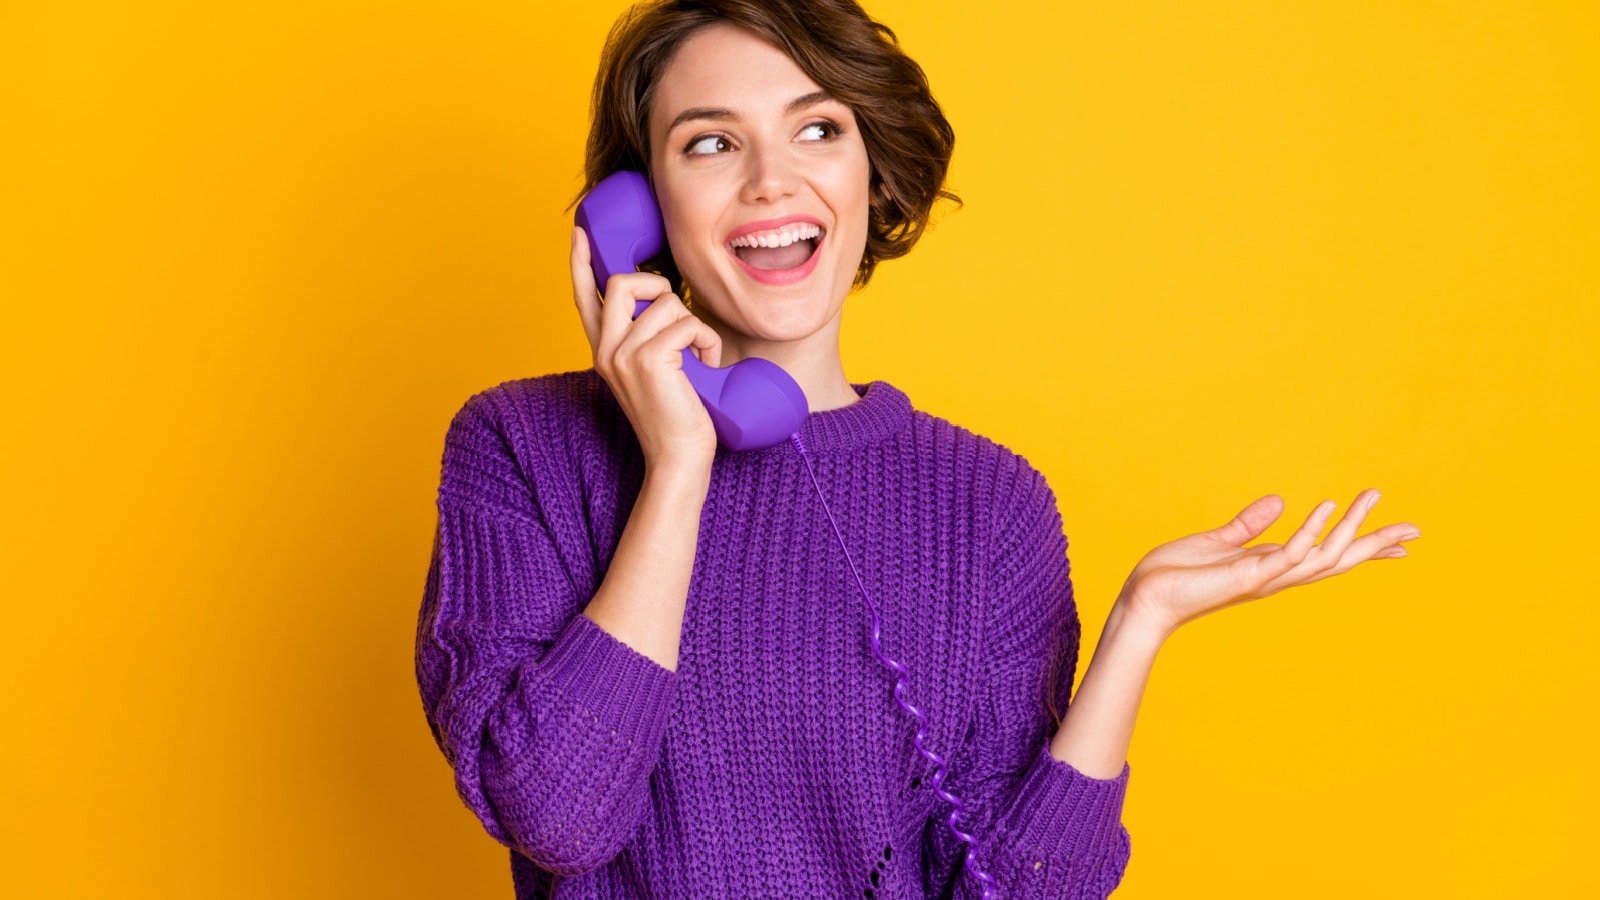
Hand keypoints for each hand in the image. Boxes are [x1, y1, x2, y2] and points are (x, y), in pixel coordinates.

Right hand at [571, 226, 721, 469]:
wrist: (678, 457)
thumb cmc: (675, 415)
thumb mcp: (653, 371)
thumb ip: (646, 338)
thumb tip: (664, 300)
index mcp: (603, 350)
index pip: (584, 297)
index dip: (580, 263)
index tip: (579, 234)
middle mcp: (606, 349)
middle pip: (623, 281)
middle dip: (660, 286)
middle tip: (680, 319)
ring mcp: (623, 353)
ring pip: (667, 301)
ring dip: (695, 326)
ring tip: (699, 358)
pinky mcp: (648, 359)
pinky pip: (688, 323)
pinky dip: (708, 341)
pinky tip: (706, 365)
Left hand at [1116, 490, 1419, 638]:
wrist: (1145, 598)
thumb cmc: (1175, 575)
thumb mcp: (1218, 542)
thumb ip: (1248, 524)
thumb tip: (1279, 500)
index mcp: (1271, 567)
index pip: (1326, 555)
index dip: (1362, 547)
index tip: (1400, 540)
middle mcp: (1276, 576)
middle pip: (1338, 560)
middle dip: (1375, 545)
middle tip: (1416, 529)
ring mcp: (1265, 578)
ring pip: (1323, 555)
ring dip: (1350, 528)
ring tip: (1372, 498)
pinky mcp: (1248, 576)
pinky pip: (1289, 553)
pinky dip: (1311, 530)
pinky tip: (1326, 505)